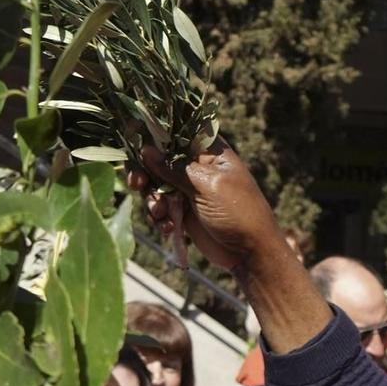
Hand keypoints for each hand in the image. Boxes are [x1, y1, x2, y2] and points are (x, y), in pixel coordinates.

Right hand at [127, 142, 325, 352]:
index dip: (151, 137)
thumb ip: (174, 168)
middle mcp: (195, 165)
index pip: (173, 132)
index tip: (136, 147)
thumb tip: (145, 149)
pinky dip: (159, 217)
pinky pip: (159, 207)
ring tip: (159, 214)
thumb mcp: (206, 185)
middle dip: (144, 172)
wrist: (250, 253)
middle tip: (138, 184)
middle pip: (157, 158)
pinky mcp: (182, 211)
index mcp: (208, 149)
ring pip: (154, 184)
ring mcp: (187, 188)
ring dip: (152, 200)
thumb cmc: (238, 212)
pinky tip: (169, 228)